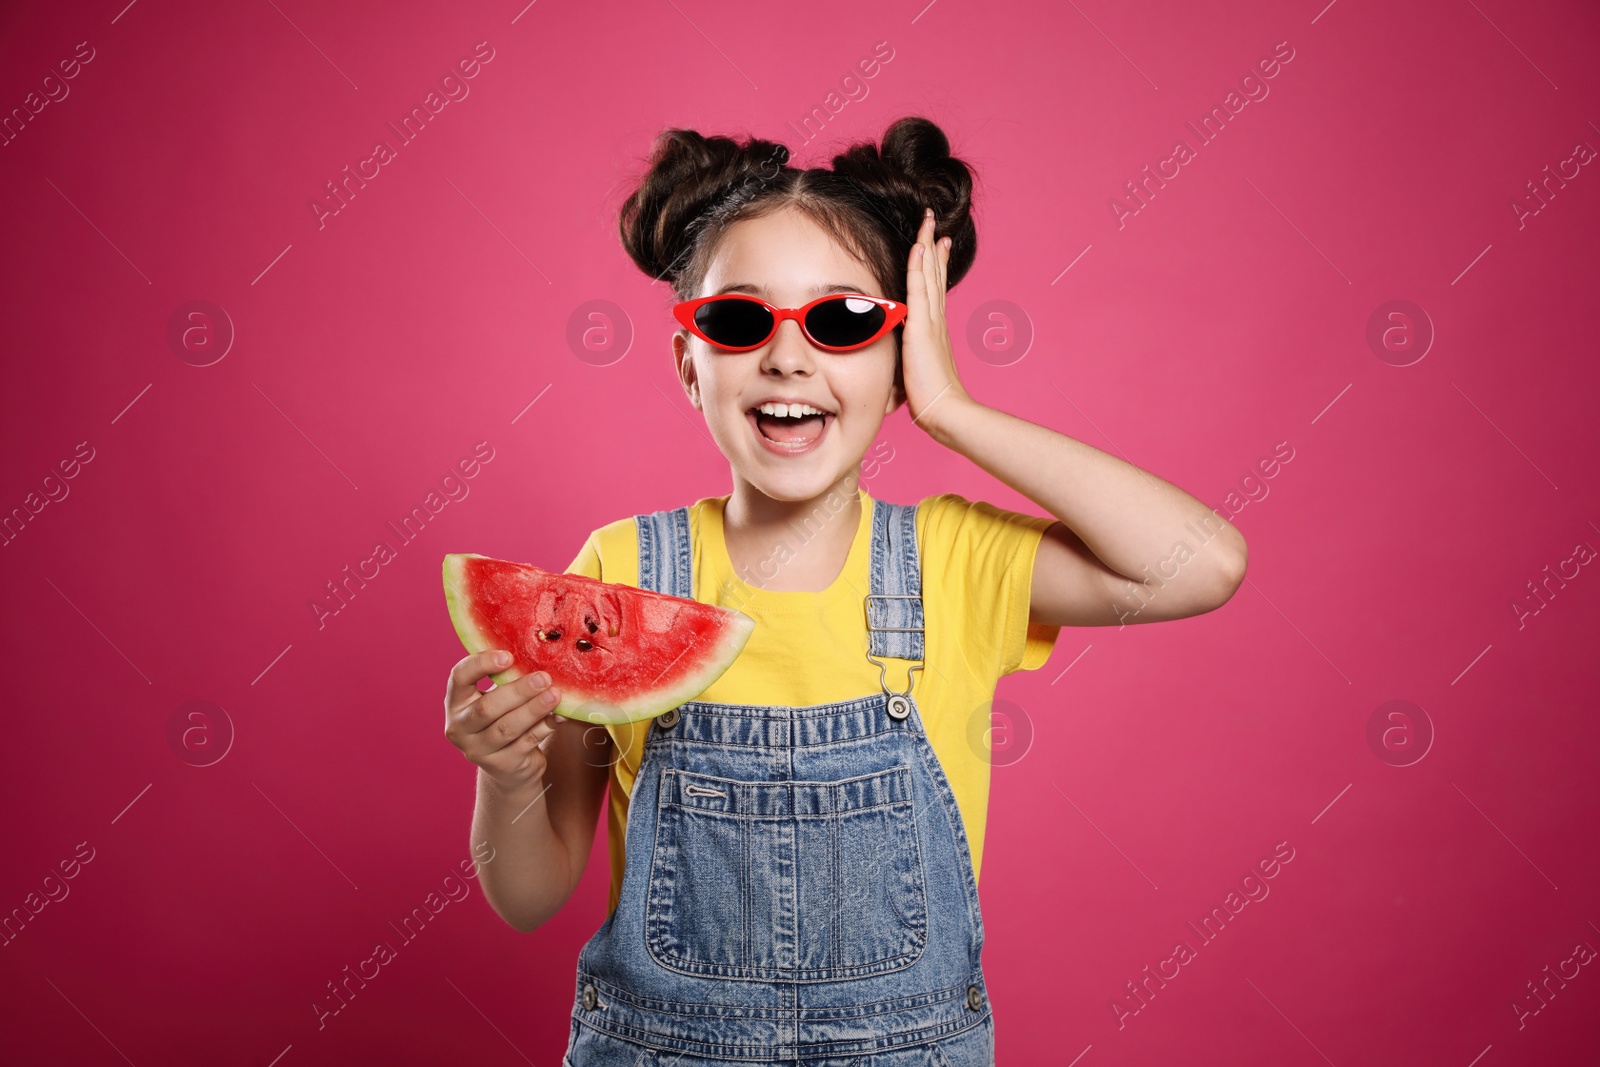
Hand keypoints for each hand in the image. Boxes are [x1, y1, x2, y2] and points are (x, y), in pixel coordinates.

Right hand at [444, 650, 563, 792]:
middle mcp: (460, 728)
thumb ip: (509, 679)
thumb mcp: (499, 696)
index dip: (481, 664)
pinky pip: (526, 742)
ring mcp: (478, 750)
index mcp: (455, 701)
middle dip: (518, 691)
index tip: (508, 656)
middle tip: (543, 678)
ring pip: (507, 728)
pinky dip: (545, 726)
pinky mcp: (501, 765)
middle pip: (487, 708)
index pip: (459, 677)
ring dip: (534, 709)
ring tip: (555, 695)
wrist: (507, 764)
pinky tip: (559, 715)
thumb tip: (539, 658)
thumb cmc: (504, 717)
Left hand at [901, 208, 972, 436]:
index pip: (934, 290)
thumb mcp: (915, 372)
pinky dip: (919, 266)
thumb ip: (908, 360)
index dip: (935, 266)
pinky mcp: (922, 327)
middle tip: (934, 222)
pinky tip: (919, 247)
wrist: (944, 410)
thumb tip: (898, 362)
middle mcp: (936, 320)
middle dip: (933, 246)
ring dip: (927, 246)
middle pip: (934, 274)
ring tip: (929, 222)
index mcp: (935, 330)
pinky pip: (919, 289)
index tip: (936, 245)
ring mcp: (931, 321)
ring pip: (929, 274)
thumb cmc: (930, 400)